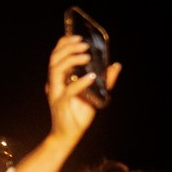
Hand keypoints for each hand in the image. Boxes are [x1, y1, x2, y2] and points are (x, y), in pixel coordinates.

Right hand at [44, 28, 119, 148]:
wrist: (68, 135)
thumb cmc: (78, 115)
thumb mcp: (95, 94)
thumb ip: (104, 80)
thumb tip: (116, 65)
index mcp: (59, 78)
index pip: (56, 56)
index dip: (63, 44)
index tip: (76, 36)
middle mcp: (54, 83)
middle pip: (55, 59)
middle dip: (68, 48)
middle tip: (84, 44)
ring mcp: (55, 92)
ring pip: (56, 70)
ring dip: (71, 60)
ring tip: (86, 56)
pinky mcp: (60, 103)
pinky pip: (69, 90)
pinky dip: (80, 82)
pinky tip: (91, 77)